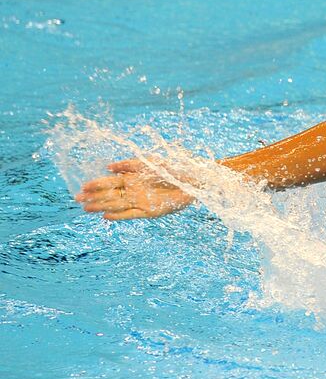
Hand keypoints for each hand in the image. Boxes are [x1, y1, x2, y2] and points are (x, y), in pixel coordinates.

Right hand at [75, 158, 193, 220]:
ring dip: (101, 207)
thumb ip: (129, 164)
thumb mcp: (149, 162)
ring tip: (86, 209)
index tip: (82, 187)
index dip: (95, 184)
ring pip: (116, 205)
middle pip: (109, 195)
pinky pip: (130, 214)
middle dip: (93, 197)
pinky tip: (106, 216)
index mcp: (132, 178)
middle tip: (77, 200)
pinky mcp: (149, 211)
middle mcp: (133, 190)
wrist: (193, 180)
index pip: (109, 182)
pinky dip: (118, 215)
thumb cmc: (173, 168)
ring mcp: (140, 201)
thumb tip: (108, 167)